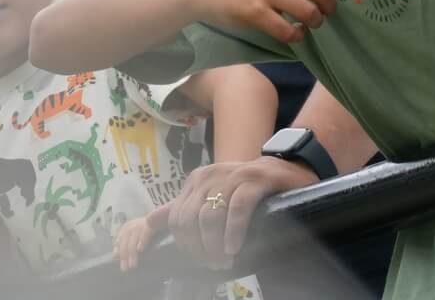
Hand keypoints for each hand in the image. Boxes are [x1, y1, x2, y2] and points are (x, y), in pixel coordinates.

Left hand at [113, 215, 155, 271]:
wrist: (163, 216)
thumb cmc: (147, 230)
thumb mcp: (134, 236)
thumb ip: (125, 245)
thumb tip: (114, 256)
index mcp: (126, 228)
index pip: (119, 240)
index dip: (118, 250)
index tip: (118, 261)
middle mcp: (132, 225)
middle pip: (125, 242)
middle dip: (124, 256)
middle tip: (125, 269)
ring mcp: (141, 224)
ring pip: (134, 240)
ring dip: (132, 254)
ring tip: (133, 265)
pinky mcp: (151, 224)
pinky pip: (145, 233)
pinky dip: (142, 241)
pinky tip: (140, 249)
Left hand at [158, 156, 316, 270]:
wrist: (285, 170)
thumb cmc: (247, 188)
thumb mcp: (212, 195)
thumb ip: (183, 207)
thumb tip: (149, 221)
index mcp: (197, 180)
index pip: (176, 218)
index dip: (184, 244)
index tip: (197, 260)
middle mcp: (210, 175)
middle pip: (190, 220)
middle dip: (199, 248)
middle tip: (214, 264)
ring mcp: (232, 176)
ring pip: (210, 216)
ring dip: (215, 245)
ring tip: (225, 260)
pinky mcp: (254, 180)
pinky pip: (236, 209)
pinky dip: (233, 232)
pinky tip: (235, 248)